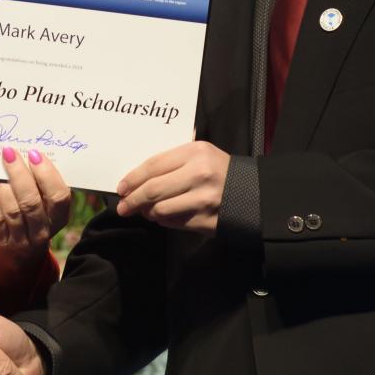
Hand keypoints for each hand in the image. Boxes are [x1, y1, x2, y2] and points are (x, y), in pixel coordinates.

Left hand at [0, 147, 70, 286]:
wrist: (19, 257)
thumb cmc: (34, 220)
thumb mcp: (46, 209)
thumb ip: (42, 186)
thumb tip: (26, 153)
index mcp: (59, 218)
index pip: (59, 197)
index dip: (47, 174)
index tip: (35, 155)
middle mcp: (42, 232)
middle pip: (31, 202)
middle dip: (19, 174)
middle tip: (10, 153)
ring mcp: (20, 240)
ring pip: (11, 208)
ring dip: (3, 183)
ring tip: (0, 165)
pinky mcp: (0, 241)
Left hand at [115, 140, 230, 232]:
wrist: (253, 193)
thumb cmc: (220, 170)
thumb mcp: (201, 154)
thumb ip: (172, 160)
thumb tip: (137, 177)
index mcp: (195, 152)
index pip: (153, 165)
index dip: (133, 178)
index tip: (121, 187)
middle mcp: (199, 174)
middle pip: (153, 189)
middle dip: (133, 199)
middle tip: (123, 206)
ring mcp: (203, 199)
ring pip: (160, 209)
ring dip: (148, 212)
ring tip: (145, 211)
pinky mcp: (206, 220)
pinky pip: (174, 223)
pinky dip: (164, 220)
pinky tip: (163, 216)